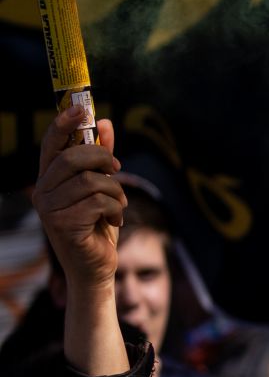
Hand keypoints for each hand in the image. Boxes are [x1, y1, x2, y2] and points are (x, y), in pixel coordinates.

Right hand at [32, 105, 124, 291]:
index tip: (81, 108)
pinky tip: (114, 220)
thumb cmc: (97, 226)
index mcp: (49, 179)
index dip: (63, 123)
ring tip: (118, 204)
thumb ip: (101, 157)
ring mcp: (49, 209)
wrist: (96, 267)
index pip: (51, 145)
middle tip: (117, 169)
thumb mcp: (102, 188)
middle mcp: (43, 192)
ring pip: (90, 181)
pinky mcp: (61, 225)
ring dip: (114, 191)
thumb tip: (104, 123)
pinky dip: (115, 209)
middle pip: (73, 158)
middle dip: (103, 159)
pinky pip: (98, 202)